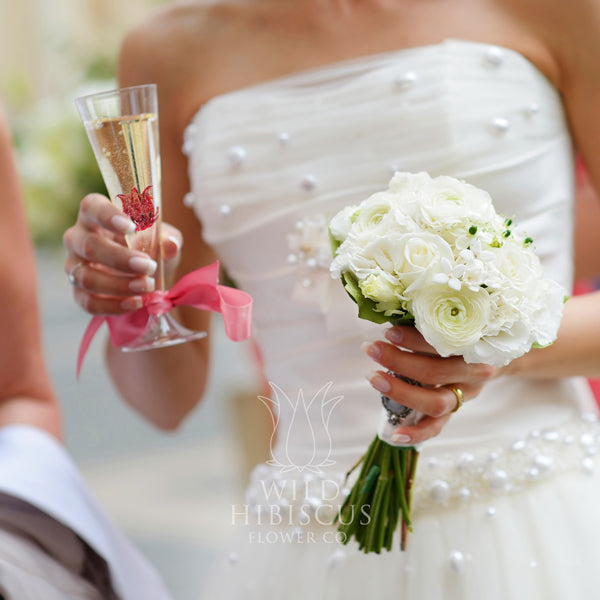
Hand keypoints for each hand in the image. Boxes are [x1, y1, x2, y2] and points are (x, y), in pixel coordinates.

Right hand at [63, 193, 181, 314]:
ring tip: (147, 286)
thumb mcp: (164, 241)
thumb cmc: (150, 249)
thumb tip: (170, 244)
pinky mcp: (79, 292)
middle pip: (89, 246)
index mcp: (95, 215)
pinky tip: (136, 303)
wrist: (147, 279)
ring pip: (86, 277)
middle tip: (149, 266)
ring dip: (118, 285)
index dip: (107, 215)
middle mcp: (78, 239)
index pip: (91, 207)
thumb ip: (168, 239)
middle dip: (121, 259)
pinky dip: (113, 306)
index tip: (131, 226)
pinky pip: (88, 302)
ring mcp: (75, 267)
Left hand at [363, 325, 496, 443]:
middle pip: (434, 372)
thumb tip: (390, 314)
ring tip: (373, 377)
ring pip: (435, 402)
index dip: (413, 339)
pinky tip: (395, 435)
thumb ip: (428, 322)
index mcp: (474, 345)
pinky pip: (437, 428)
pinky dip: (416, 434)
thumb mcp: (452, 324)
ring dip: (400, 391)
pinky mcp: (455, 413)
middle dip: (398, 360)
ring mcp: (465, 396)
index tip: (388, 332)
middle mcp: (474, 373)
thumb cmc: (461, 334)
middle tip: (371, 349)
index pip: (443, 343)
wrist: (493, 357)